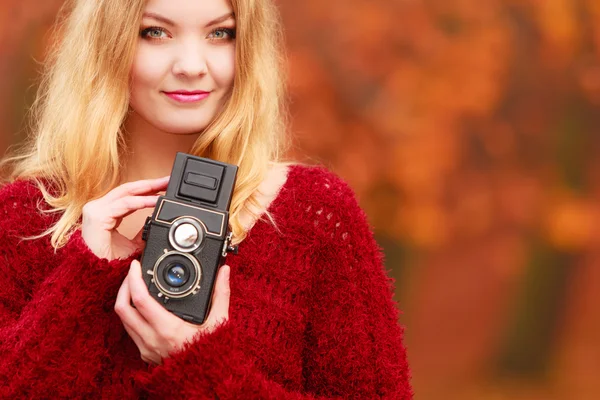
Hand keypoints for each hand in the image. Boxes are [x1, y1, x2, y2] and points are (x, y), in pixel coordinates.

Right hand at [81, 176, 169, 260]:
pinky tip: (155, 201)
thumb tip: (155, 224)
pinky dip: (142, 202)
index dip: (147, 189)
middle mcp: (99, 207)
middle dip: (151, 184)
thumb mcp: (132, 245)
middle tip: (168, 180)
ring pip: (127, 193)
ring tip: (165, 187)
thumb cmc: (108, 262)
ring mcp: (96, 210)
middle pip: (129, 189)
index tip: (164, 187)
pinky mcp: (98, 216)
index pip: (129, 195)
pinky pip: (124, 204)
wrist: (95, 275)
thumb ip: (142, 233)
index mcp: (106, 212)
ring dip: (148, 189)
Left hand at [114, 260, 230, 364]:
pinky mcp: (145, 354)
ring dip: (126, 300)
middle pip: (122, 308)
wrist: (206, 381)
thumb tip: (224, 273)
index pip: (140, 299)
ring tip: (136, 287)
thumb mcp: (219, 322)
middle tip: (132, 274)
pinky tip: (143, 307)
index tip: (136, 266)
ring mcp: (146, 348)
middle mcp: (152, 339)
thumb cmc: (212, 354)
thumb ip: (221, 295)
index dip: (134, 279)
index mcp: (168, 329)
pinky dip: (132, 315)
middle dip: (124, 286)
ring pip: (123, 320)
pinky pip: (130, 331)